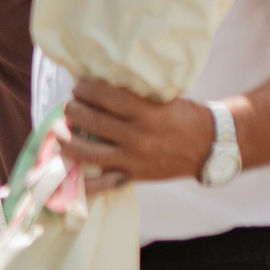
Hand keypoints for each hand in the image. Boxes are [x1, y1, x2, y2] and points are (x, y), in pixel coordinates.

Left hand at [58, 80, 216, 189]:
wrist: (209, 147)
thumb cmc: (185, 117)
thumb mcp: (163, 99)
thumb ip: (134, 96)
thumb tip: (101, 86)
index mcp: (147, 113)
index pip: (106, 97)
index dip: (86, 89)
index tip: (79, 86)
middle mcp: (138, 137)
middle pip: (93, 122)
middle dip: (74, 110)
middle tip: (69, 105)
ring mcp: (134, 159)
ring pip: (90, 152)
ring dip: (68, 140)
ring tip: (59, 131)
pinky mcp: (134, 176)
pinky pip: (103, 183)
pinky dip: (83, 182)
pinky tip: (68, 173)